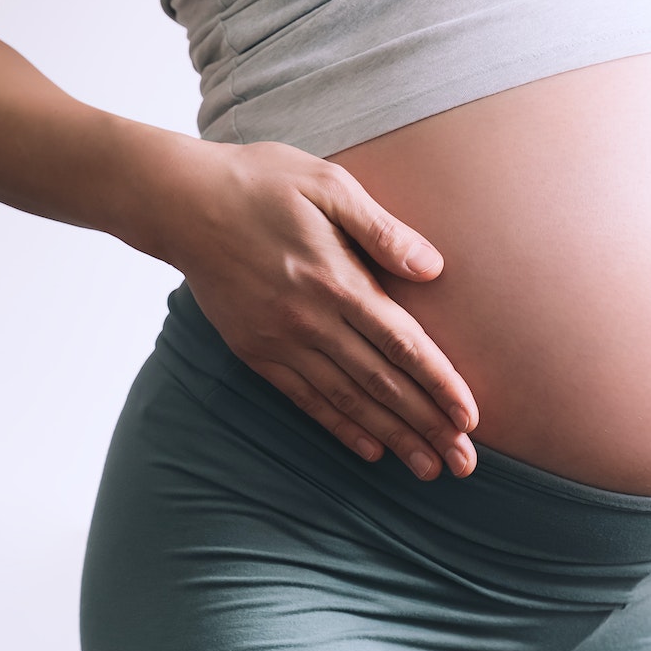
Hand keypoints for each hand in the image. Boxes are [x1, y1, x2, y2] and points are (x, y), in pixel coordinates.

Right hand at [149, 140, 479, 478]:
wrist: (180, 202)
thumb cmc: (262, 182)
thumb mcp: (329, 185)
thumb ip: (382, 229)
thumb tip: (433, 267)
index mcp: (337, 279)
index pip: (402, 342)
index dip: (439, 382)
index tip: (470, 416)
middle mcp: (311, 320)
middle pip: (382, 382)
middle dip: (427, 425)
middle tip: (463, 463)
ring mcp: (280, 341)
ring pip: (347, 400)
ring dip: (391, 437)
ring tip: (427, 468)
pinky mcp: (255, 351)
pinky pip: (305, 399)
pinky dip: (340, 427)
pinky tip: (370, 450)